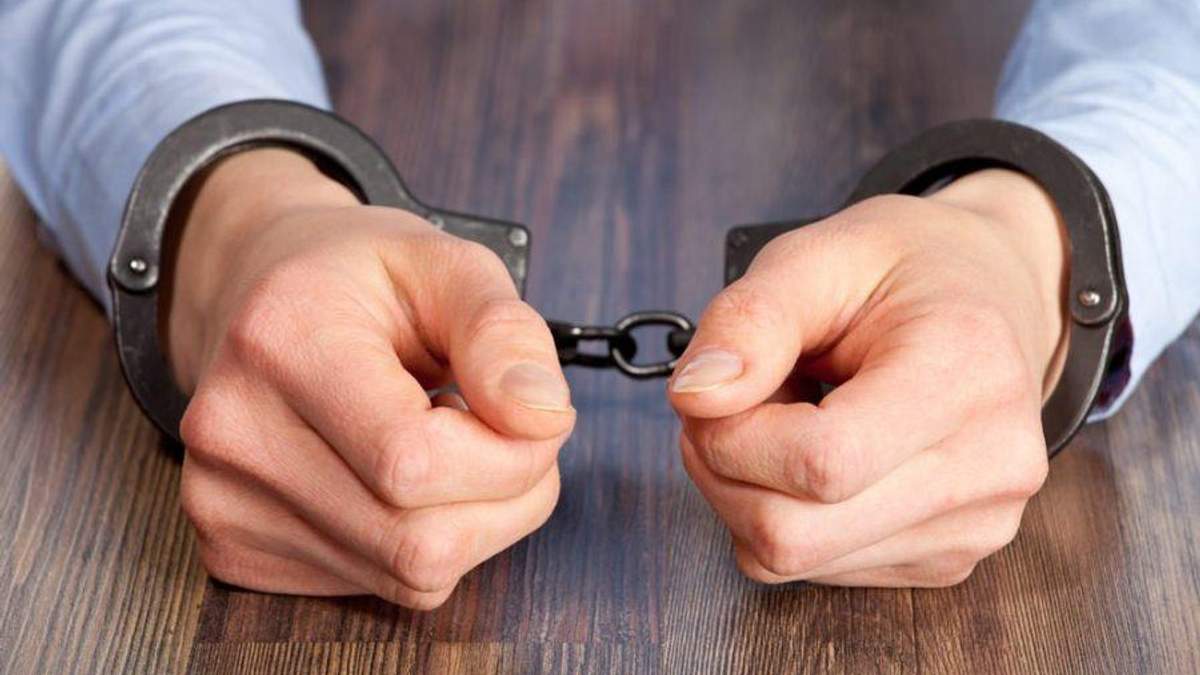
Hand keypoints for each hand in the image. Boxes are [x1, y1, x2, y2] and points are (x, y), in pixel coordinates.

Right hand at [166, 148, 573, 608]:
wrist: (258, 296)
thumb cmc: (360, 280)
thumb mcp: (449, 266)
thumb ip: (503, 334)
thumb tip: (543, 417)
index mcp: (282, 340)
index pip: (414, 463)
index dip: (509, 457)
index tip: (534, 415)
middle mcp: (233, 432)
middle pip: (419, 542)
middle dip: (505, 495)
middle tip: (503, 432)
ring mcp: (222, 502)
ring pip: (410, 576)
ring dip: (472, 521)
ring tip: (452, 446)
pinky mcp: (235, 552)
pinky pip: (381, 586)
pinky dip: (422, 541)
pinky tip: (399, 478)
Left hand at [669, 169, 1066, 585]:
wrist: (994, 293)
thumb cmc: (903, 270)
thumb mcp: (816, 256)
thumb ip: (749, 321)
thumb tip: (695, 398)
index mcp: (966, 373)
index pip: (822, 463)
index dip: (735, 437)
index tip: (720, 388)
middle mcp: (989, 464)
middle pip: (794, 535)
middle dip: (724, 470)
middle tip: (732, 404)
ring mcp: (974, 524)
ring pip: (793, 560)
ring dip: (749, 492)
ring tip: (784, 418)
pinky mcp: (947, 559)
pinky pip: (815, 569)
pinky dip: (786, 513)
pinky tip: (813, 455)